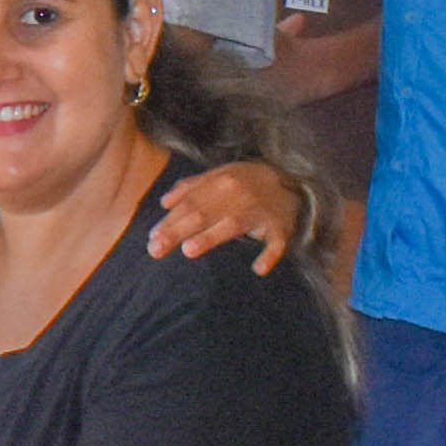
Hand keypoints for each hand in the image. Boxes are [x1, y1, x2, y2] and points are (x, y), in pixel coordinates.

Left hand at [145, 159, 305, 272]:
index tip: (151, 237)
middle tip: (155, 249)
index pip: (189, 203)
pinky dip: (270, 255)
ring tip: (189, 250)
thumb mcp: (220, 176)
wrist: (294, 183)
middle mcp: (239, 195)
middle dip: (177, 231)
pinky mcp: (281, 229)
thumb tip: (164, 202)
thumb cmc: (248, 183)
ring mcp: (260, 212)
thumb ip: (192, 187)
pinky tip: (259, 269)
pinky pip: (276, 244)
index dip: (169, 220)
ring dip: (211, 237)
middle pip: (202, 214)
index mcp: (221, 181)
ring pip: (233, 225)